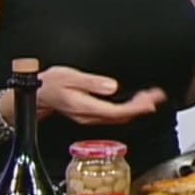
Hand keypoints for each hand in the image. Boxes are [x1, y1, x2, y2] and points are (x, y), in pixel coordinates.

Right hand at [35, 65, 165, 125]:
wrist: (38, 95)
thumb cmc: (50, 85)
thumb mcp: (69, 77)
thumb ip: (91, 83)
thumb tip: (112, 87)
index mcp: (85, 107)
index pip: (116, 111)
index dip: (135, 108)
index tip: (150, 101)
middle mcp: (90, 116)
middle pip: (121, 116)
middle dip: (141, 107)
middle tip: (157, 96)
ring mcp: (91, 118)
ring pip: (119, 117)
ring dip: (136, 108)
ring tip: (151, 97)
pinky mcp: (92, 115)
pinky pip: (114, 115)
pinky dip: (128, 108)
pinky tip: (135, 101)